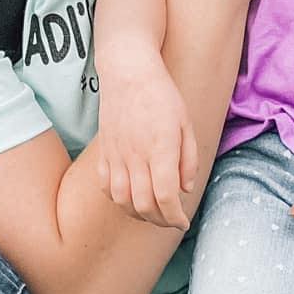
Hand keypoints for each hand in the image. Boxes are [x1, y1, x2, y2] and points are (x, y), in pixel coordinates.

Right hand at [94, 58, 199, 229]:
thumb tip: (185, 189)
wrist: (128, 72)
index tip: (184, 222)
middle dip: (160, 221)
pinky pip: (106, 187)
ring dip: (138, 214)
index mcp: (161, 149)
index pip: (166, 197)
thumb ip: (188, 160)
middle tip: (171, 220)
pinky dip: (119, 200)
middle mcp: (137, 156)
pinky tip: (131, 197)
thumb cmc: (162, 95)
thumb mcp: (186, 124)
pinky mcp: (104, 152)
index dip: (176, 217)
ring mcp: (117, 155)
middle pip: (144, 206)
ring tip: (152, 213)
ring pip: (122, 201)